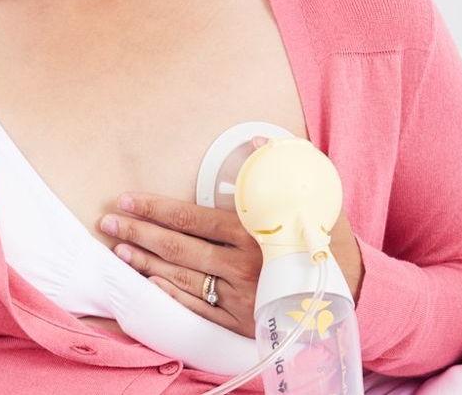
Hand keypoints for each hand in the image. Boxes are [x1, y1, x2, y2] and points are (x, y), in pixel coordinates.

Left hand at [99, 192, 362, 337]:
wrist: (353, 293)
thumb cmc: (325, 240)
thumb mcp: (311, 198)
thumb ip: (279, 169)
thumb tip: (256, 139)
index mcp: (252, 231)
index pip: (190, 218)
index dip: (153, 209)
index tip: (125, 200)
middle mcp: (241, 265)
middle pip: (176, 248)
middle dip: (136, 234)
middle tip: (107, 224)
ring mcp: (239, 296)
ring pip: (180, 278)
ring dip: (145, 263)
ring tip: (118, 251)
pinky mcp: (240, 322)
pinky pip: (196, 309)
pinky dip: (169, 296)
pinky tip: (148, 284)